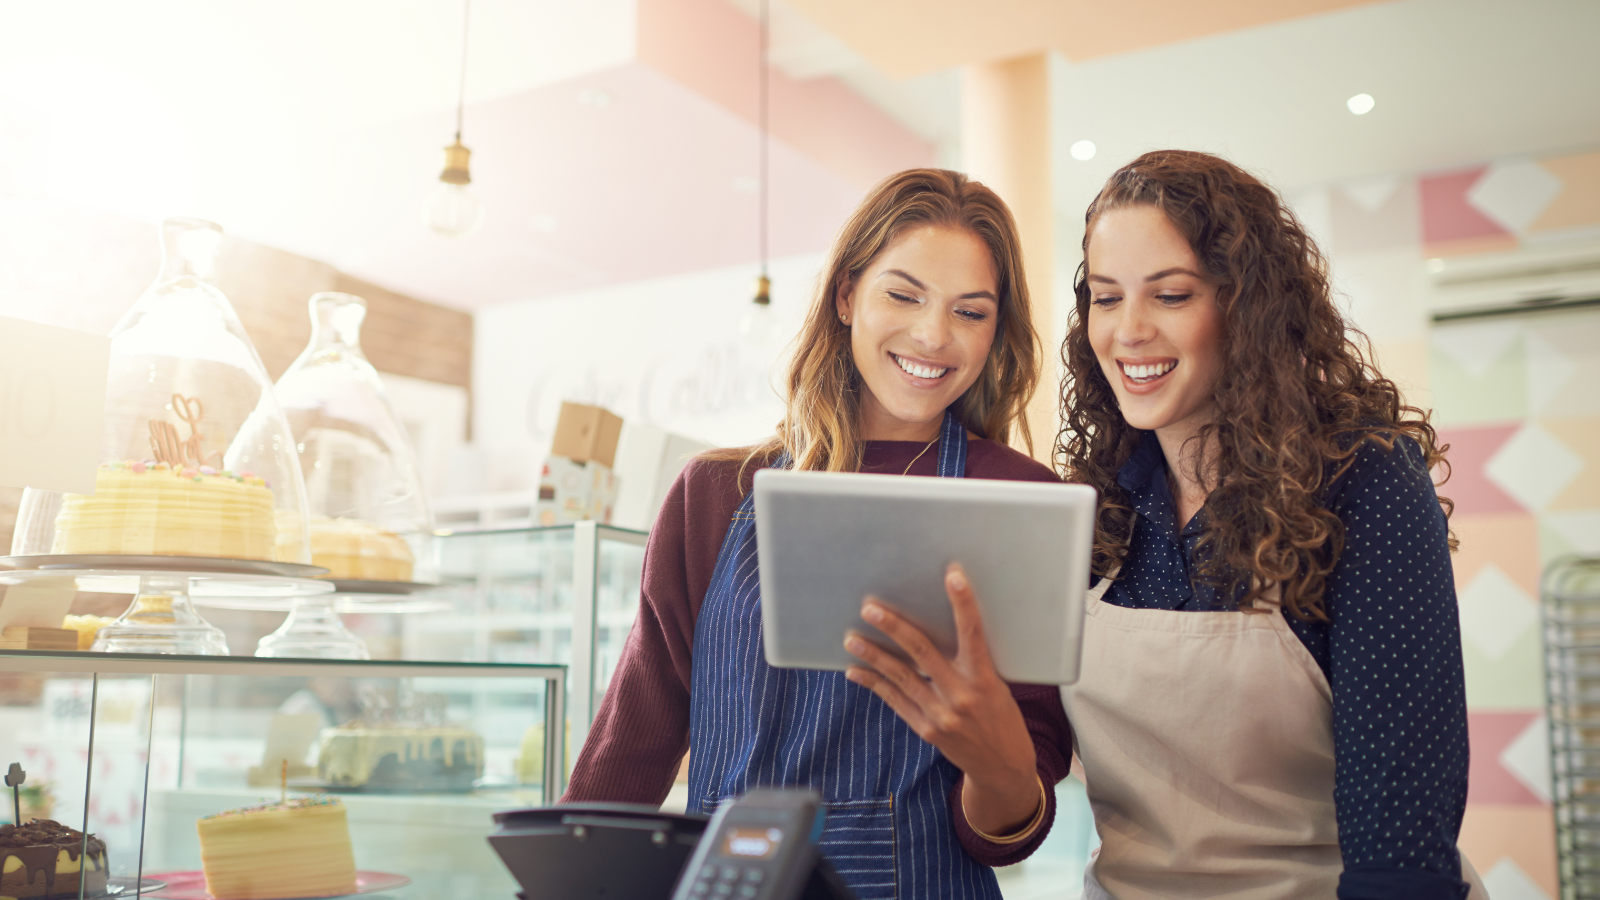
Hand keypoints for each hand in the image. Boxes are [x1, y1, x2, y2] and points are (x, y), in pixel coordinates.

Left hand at [843, 563, 1040, 835]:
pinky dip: (875, 684)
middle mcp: (961, 695)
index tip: (953, 576)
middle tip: (870, 609)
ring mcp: (940, 714)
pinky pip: (895, 701)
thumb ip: (974, 662)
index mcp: (985, 679)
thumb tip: (944, 628)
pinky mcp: (926, 729)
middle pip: (922, 652)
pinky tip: (856, 671)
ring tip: (851, 638)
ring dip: (873, 656)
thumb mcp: (998, 687)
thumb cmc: (1002, 718)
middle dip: (894, 628)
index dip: (963, 603)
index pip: (973, 633)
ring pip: (900, 677)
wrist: (1003, 767)